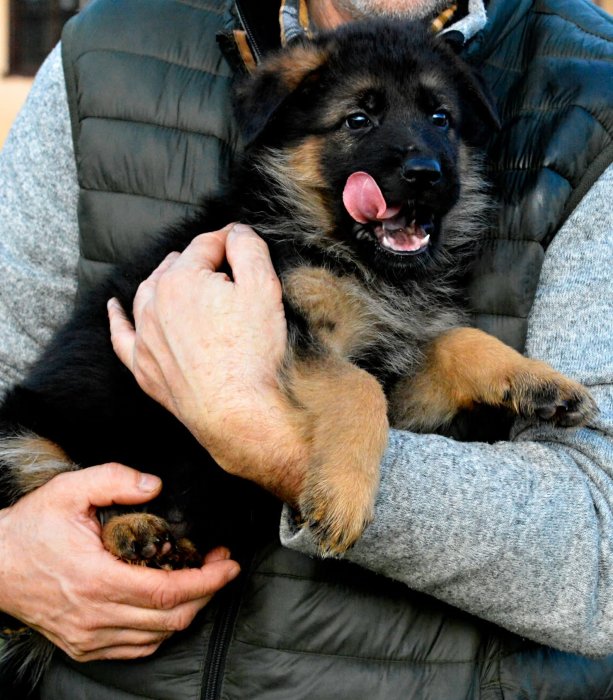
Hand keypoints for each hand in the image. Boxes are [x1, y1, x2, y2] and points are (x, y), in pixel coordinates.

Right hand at [0, 463, 239, 661]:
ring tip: (201, 580)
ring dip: (188, 610)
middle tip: (221, 566)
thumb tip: (154, 485)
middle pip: (171, 618)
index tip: (228, 565)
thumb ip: (114, 480)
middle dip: (207, 592)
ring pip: (158, 636)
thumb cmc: (33, 528)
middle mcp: (95, 615)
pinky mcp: (83, 645)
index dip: (206, 581)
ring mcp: (89, 636)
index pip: (167, 591)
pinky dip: (162, 629)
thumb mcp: (70, 490)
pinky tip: (170, 605)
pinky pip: (137, 648)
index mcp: (96, 579)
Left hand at [108, 224, 305, 503]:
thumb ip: (248, 249)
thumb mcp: (263, 288)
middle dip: (199, 261)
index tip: (242, 244)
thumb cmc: (252, 353)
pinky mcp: (143, 367)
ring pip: (147, 294)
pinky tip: (114, 307)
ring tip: (179, 275)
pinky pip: (121, 335)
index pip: (205, 245)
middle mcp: (154, 304)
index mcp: (181, 279)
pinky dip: (117, 318)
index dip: (228, 241)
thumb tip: (236, 233)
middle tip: (225, 267)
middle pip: (175, 266)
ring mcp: (144, 337)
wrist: (237, 413)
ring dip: (164, 280)